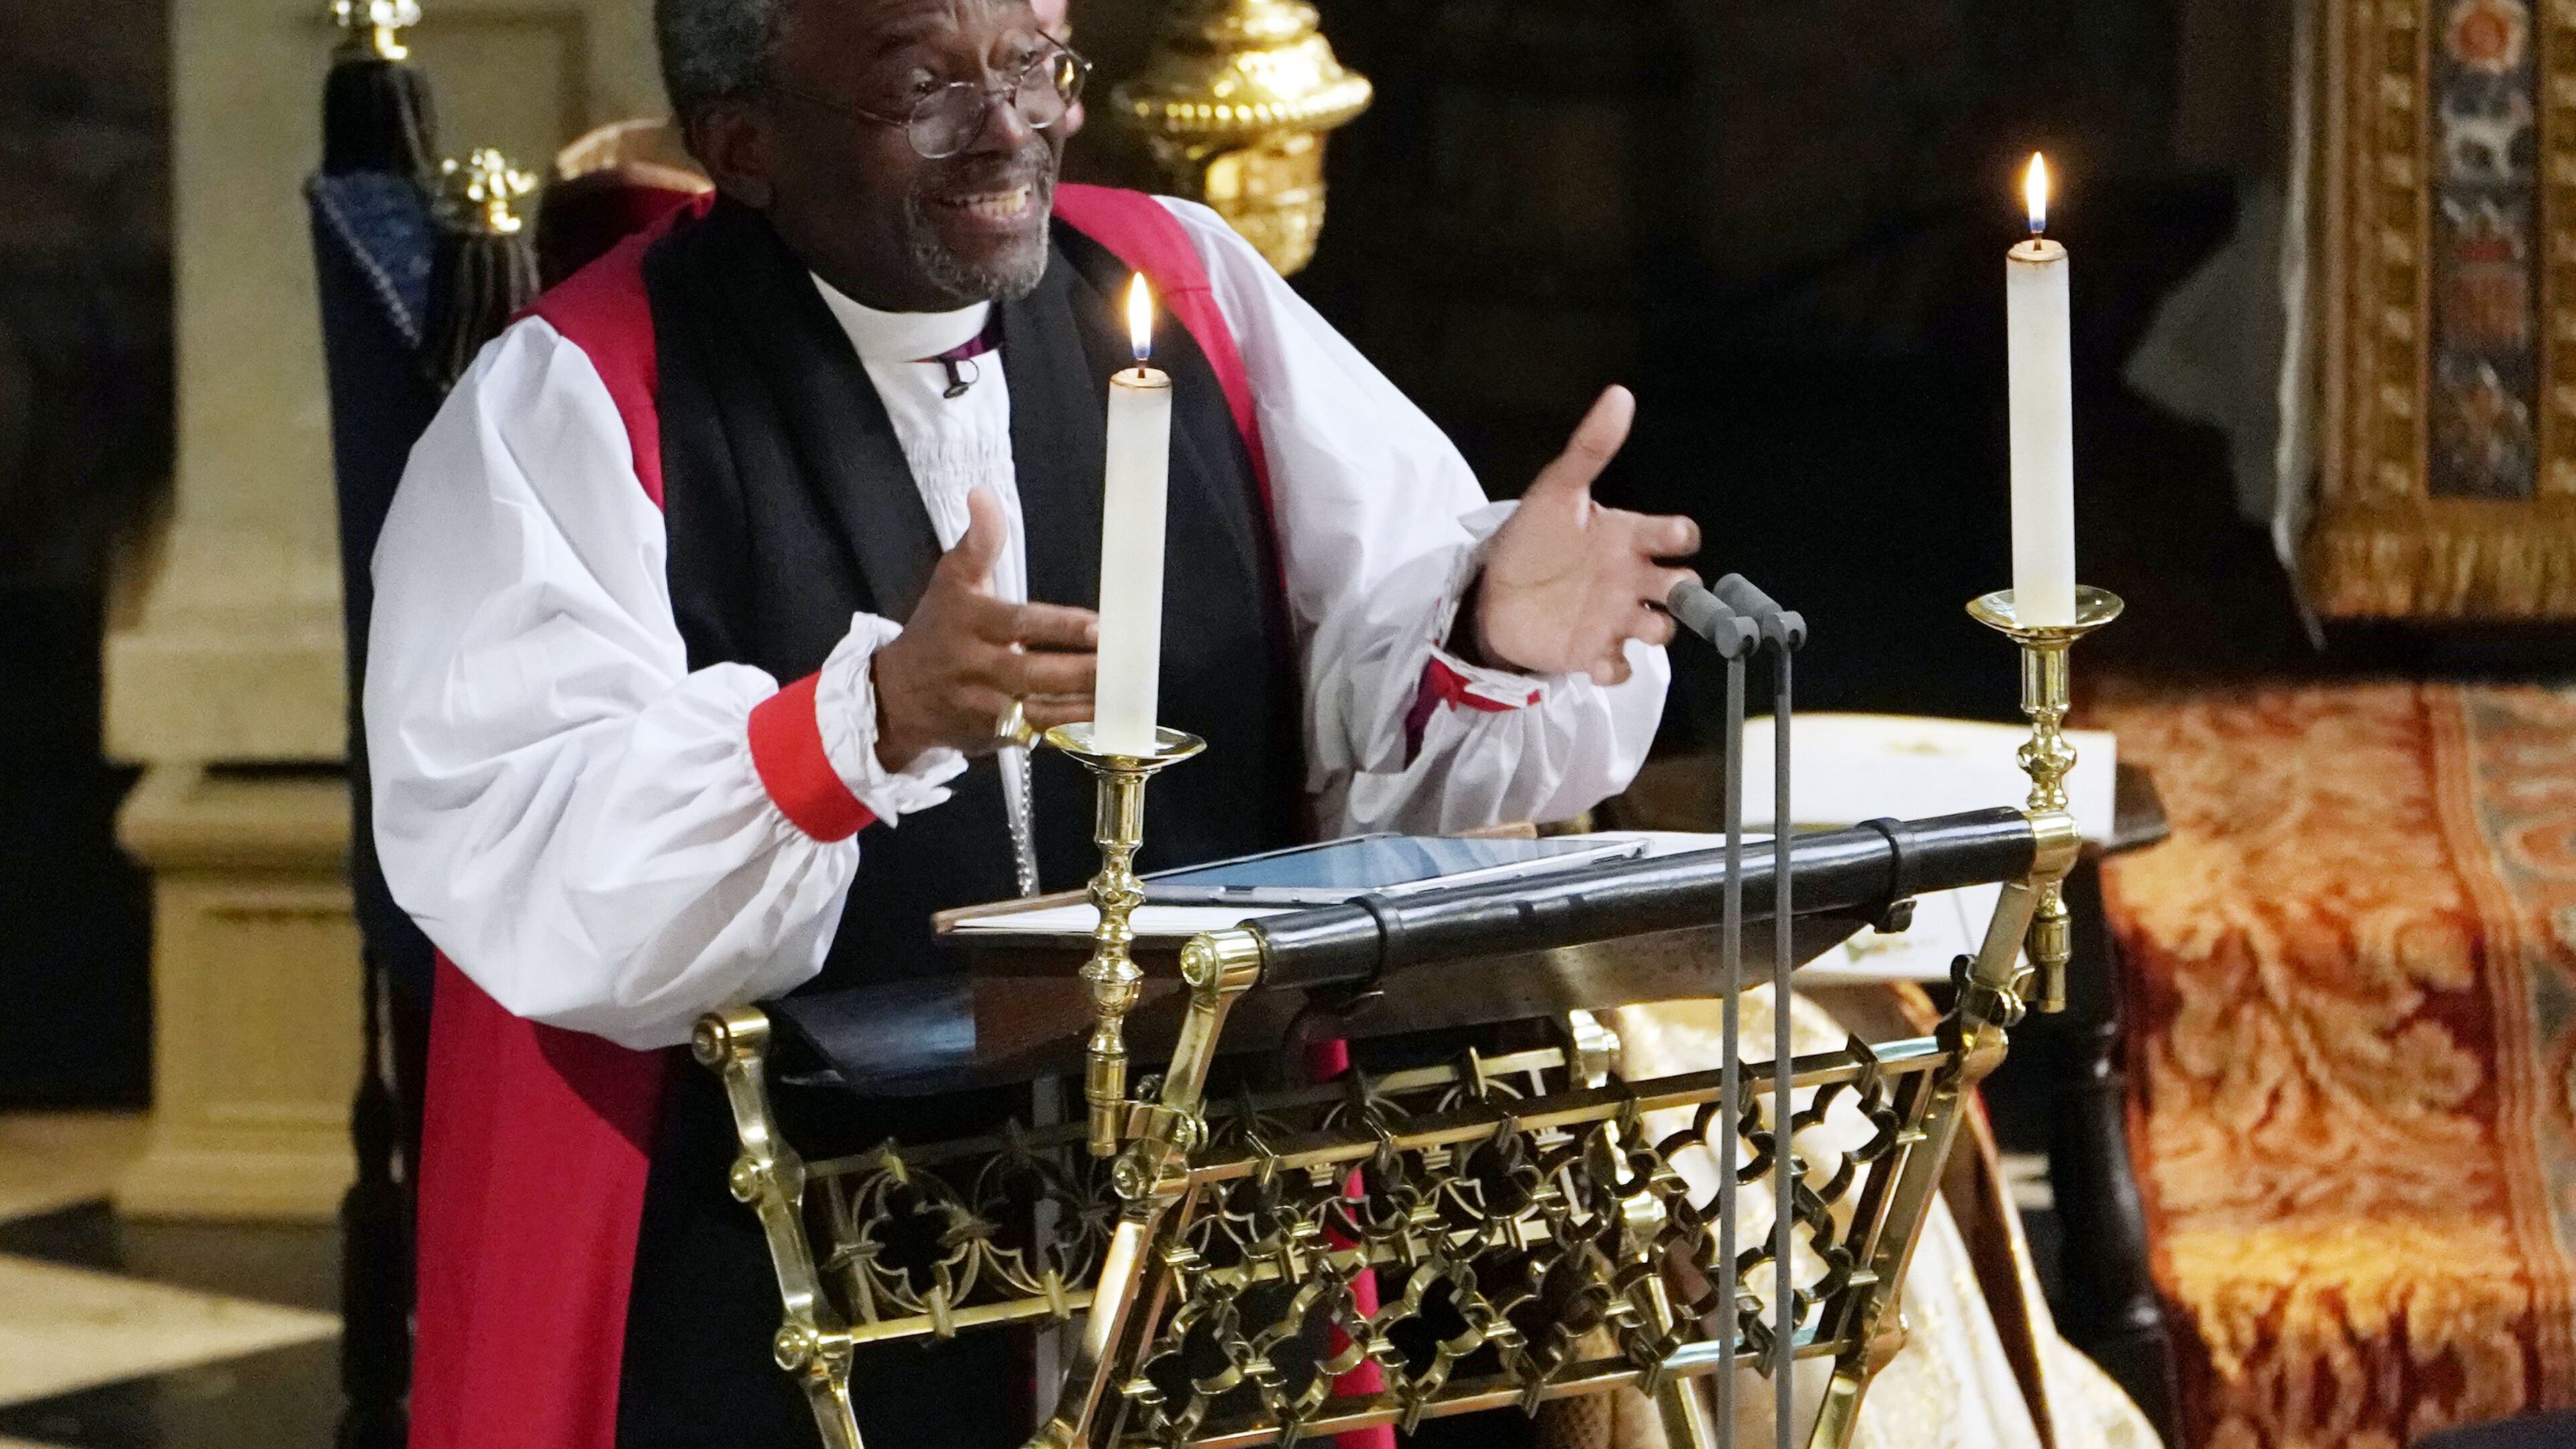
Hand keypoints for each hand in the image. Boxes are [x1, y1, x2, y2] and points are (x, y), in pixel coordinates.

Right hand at [873, 488, 1098, 770]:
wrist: (896, 697)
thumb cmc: (935, 631)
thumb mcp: (951, 581)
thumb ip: (979, 542)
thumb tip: (983, 493)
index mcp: (969, 623)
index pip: (1020, 624)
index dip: (1061, 627)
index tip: (1099, 626)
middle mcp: (975, 668)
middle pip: (1034, 673)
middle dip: (1081, 671)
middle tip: (1124, 664)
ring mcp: (985, 708)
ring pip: (1041, 712)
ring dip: (1085, 706)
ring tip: (1125, 694)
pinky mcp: (995, 738)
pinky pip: (1039, 737)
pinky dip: (1071, 731)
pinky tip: (1105, 721)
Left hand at [1472, 386, 1701, 683]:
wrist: (1488, 589)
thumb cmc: (1529, 537)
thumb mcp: (1557, 488)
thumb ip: (1590, 446)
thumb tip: (1619, 395)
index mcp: (1628, 537)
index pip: (1678, 536)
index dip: (1679, 537)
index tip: (1667, 537)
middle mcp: (1630, 578)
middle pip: (1683, 588)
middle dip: (1683, 592)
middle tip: (1664, 589)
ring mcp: (1615, 617)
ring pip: (1659, 630)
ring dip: (1654, 629)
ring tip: (1628, 623)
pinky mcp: (1592, 652)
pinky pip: (1622, 669)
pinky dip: (1617, 668)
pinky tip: (1597, 658)